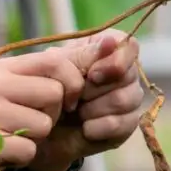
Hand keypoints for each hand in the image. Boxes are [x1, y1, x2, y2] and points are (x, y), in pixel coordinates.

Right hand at [0, 49, 89, 170]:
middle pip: (55, 93)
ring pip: (45, 125)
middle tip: (27, 126)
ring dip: (34, 139)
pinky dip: (21, 159)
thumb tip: (77, 65)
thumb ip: (32, 78)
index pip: (55, 60)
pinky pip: (30, 150)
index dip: (71, 82)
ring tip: (8, 139)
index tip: (67, 102)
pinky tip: (1, 156)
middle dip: (52, 115)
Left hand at [30, 31, 145, 170]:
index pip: (129, 46)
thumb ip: (84, 55)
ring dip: (93, 108)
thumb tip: (110, 42)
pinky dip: (97, 127)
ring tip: (75, 112)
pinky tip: (84, 128)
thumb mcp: (57, 69)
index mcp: (108, 49)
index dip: (115, 61)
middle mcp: (125, 72)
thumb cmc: (48, 90)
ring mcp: (129, 98)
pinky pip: (121, 123)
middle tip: (74, 97)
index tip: (93, 74)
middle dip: (94, 89)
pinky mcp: (127, 124)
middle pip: (127, 75)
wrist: (41, 128)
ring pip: (125, 99)